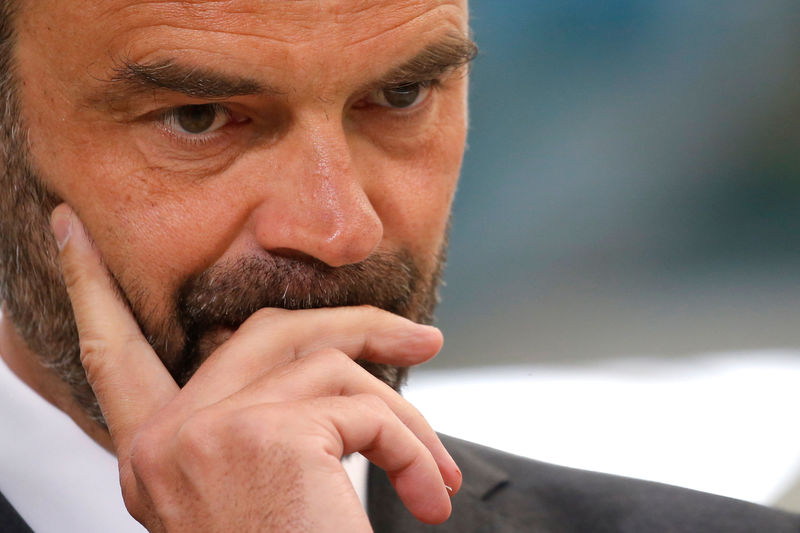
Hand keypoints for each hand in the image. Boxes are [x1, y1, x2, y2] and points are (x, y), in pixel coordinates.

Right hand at [51, 204, 460, 531]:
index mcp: (155, 452)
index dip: (86, 284)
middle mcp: (165, 439)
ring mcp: (209, 433)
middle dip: (352, 326)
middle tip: (419, 340)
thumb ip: (269, 419)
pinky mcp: (267, 437)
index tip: (69, 231)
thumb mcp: (260, 487)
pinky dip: (411, 446)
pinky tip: (426, 491)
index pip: (111, 353)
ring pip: (328, 364)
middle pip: (263, 330)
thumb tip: (340, 360)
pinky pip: (364, 408)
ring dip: (401, 414)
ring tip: (434, 473)